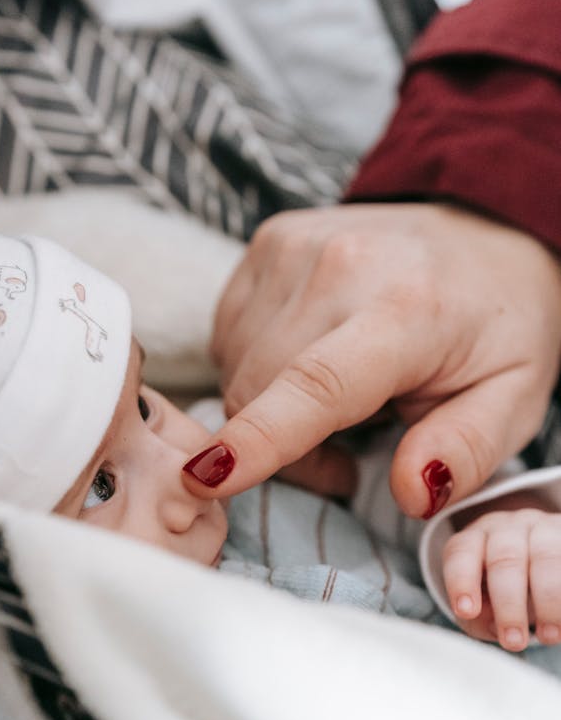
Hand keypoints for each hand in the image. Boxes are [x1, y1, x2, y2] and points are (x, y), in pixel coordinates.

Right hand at [182, 203, 560, 516]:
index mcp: (408, 310)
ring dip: (271, 409)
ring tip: (340, 401)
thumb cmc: (496, 325)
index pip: (317, 382)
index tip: (206, 478)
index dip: (259, 438)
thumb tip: (411, 493)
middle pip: (260, 392)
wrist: (484, 226)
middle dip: (288, 448)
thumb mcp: (514, 398)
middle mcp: (340, 267)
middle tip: (352, 453)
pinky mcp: (267, 243)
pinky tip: (310, 360)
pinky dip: (258, 368)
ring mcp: (293, 248)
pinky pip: (230, 338)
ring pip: (237, 370)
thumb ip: (465, 449)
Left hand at [442, 505, 560, 650]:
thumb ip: (478, 618)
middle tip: (514, 641)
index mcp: (474, 540)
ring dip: (548, 601)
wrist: (540, 557)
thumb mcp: (481, 604)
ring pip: (545, 559)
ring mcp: (542, 529)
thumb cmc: (499, 589)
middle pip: (505, 560)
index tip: (466, 611)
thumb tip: (496, 627)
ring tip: (549, 636)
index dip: (462, 582)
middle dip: (509, 604)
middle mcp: (507, 529)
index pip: (462, 554)